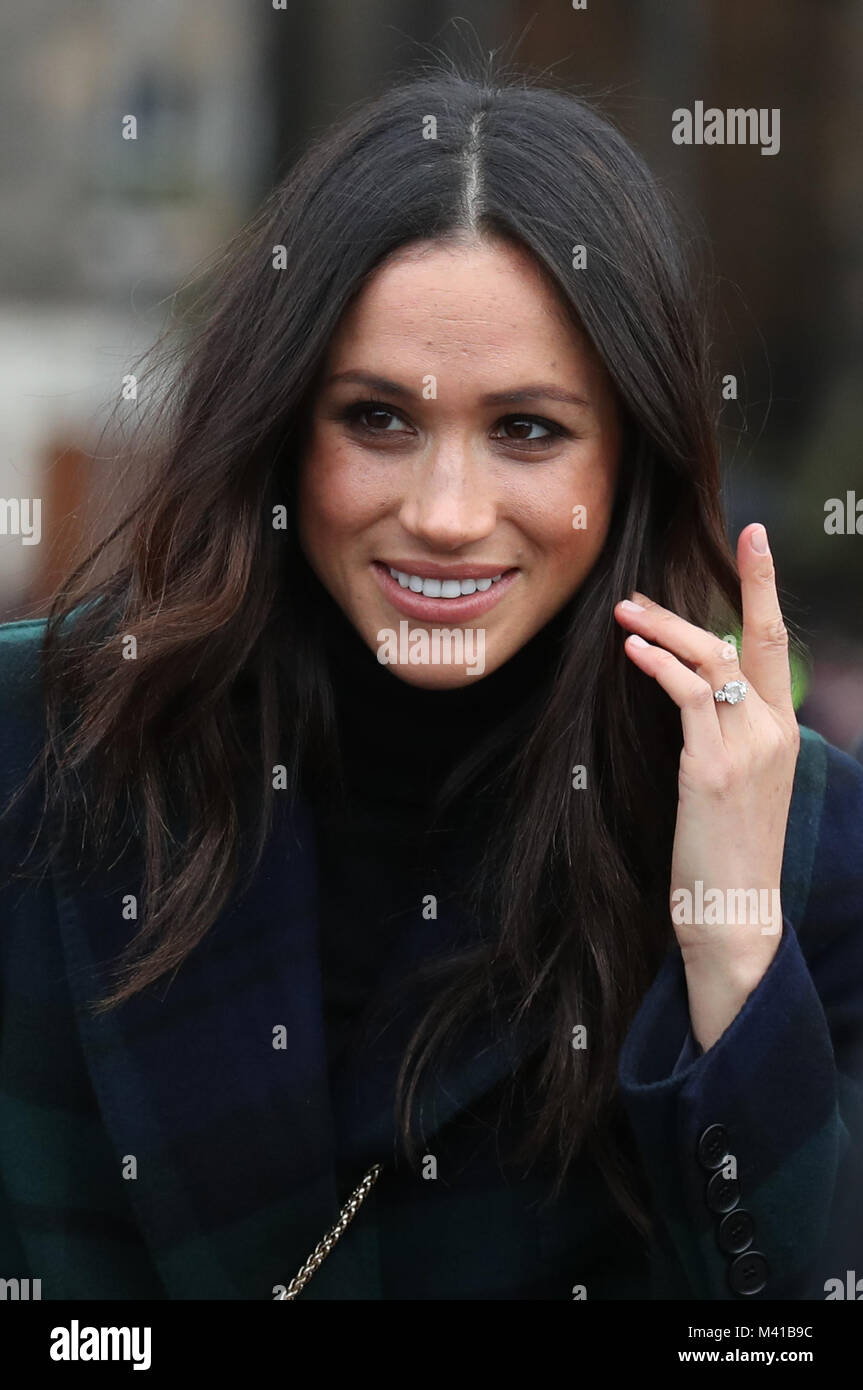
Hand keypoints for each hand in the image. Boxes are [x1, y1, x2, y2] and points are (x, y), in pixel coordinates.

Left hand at [613, 522, 800, 1050]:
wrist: (735, 915)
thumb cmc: (725, 855)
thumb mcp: (737, 787)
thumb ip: (724, 737)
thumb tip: (692, 696)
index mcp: (782, 734)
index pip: (775, 647)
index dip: (765, 588)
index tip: (755, 540)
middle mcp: (774, 732)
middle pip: (753, 638)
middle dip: (726, 587)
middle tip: (645, 585)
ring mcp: (748, 748)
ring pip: (712, 660)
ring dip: (665, 629)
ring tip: (623, 613)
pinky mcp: (713, 768)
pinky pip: (688, 695)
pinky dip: (659, 665)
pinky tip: (631, 650)